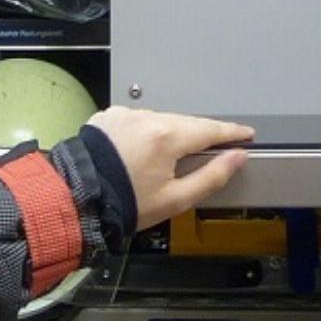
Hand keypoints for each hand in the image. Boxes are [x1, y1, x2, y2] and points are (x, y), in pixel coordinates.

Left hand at [85, 107, 253, 230]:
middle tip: (215, 147)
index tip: (245, 134)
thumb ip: (211, 176)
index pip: (210, 129)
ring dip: (171, 133)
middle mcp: (145, 118)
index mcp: (166, 136)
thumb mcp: (176, 199)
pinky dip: (146, 131)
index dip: (231, 132)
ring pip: (160, 120)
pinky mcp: (107, 119)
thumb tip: (237, 159)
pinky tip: (144, 151)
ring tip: (172, 157)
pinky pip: (136, 121)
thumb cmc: (122, 204)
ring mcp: (124, 116)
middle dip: (201, 134)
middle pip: (186, 123)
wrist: (76, 200)